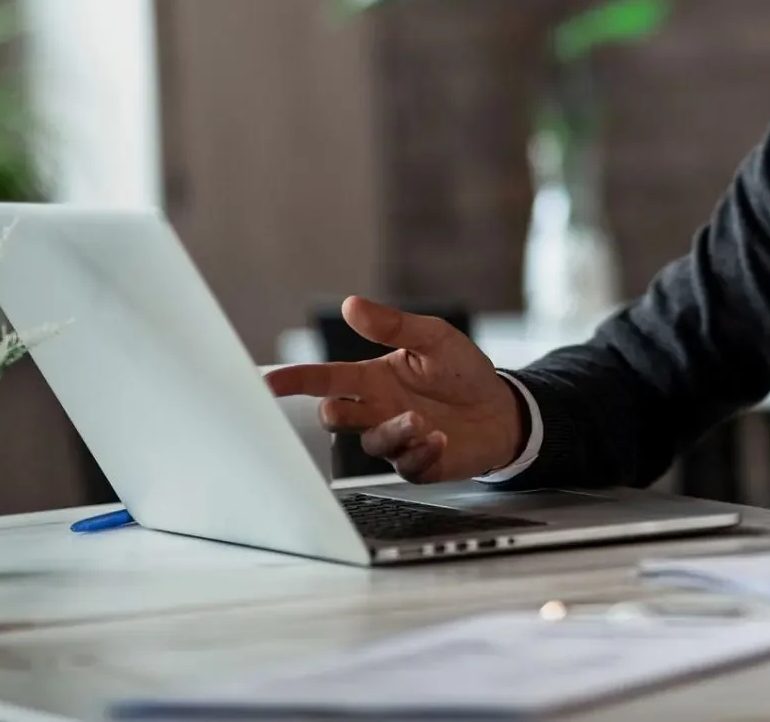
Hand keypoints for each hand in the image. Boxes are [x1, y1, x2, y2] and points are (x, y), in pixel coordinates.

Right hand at [263, 296, 523, 482]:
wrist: (501, 408)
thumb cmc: (461, 371)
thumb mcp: (434, 338)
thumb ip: (394, 326)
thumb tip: (353, 304)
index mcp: (373, 379)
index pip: (326, 378)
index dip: (295, 380)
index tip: (268, 382)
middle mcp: (377, 410)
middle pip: (336, 416)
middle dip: (335, 412)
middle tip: (344, 404)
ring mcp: (396, 439)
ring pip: (371, 442)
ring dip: (391, 430)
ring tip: (419, 418)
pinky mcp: (418, 463)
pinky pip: (406, 465)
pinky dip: (419, 452)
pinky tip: (439, 439)